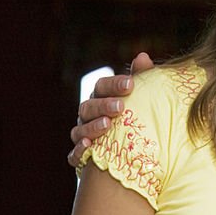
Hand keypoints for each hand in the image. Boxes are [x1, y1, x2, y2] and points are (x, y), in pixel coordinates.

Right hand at [67, 52, 154, 167]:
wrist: (130, 153)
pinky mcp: (80, 158)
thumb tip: (142, 56)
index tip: (131, 84)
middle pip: (88, 107)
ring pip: (80, 129)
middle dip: (104, 105)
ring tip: (107, 124)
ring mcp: (82, 136)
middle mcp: (88, 116)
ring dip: (93, 126)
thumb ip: (141, 78)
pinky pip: (74, 155)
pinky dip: (78, 151)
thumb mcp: (141, 98)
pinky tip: (88, 146)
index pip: (101, 86)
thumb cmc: (135, 118)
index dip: (114, 84)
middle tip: (120, 107)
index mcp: (100, 98)